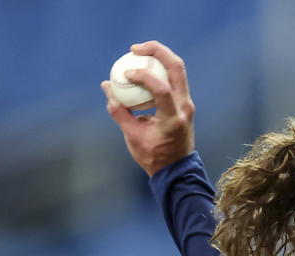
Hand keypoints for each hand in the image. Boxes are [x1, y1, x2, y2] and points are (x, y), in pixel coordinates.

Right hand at [101, 41, 195, 175]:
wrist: (176, 169)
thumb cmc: (153, 156)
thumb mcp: (133, 136)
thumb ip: (119, 111)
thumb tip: (107, 86)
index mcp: (174, 118)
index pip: (162, 89)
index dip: (142, 76)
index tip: (125, 74)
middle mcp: (185, 107)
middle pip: (177, 68)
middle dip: (157, 51)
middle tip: (135, 48)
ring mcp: (187, 104)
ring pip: (178, 70)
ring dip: (159, 56)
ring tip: (137, 53)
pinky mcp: (184, 103)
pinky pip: (173, 78)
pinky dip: (159, 69)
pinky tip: (142, 67)